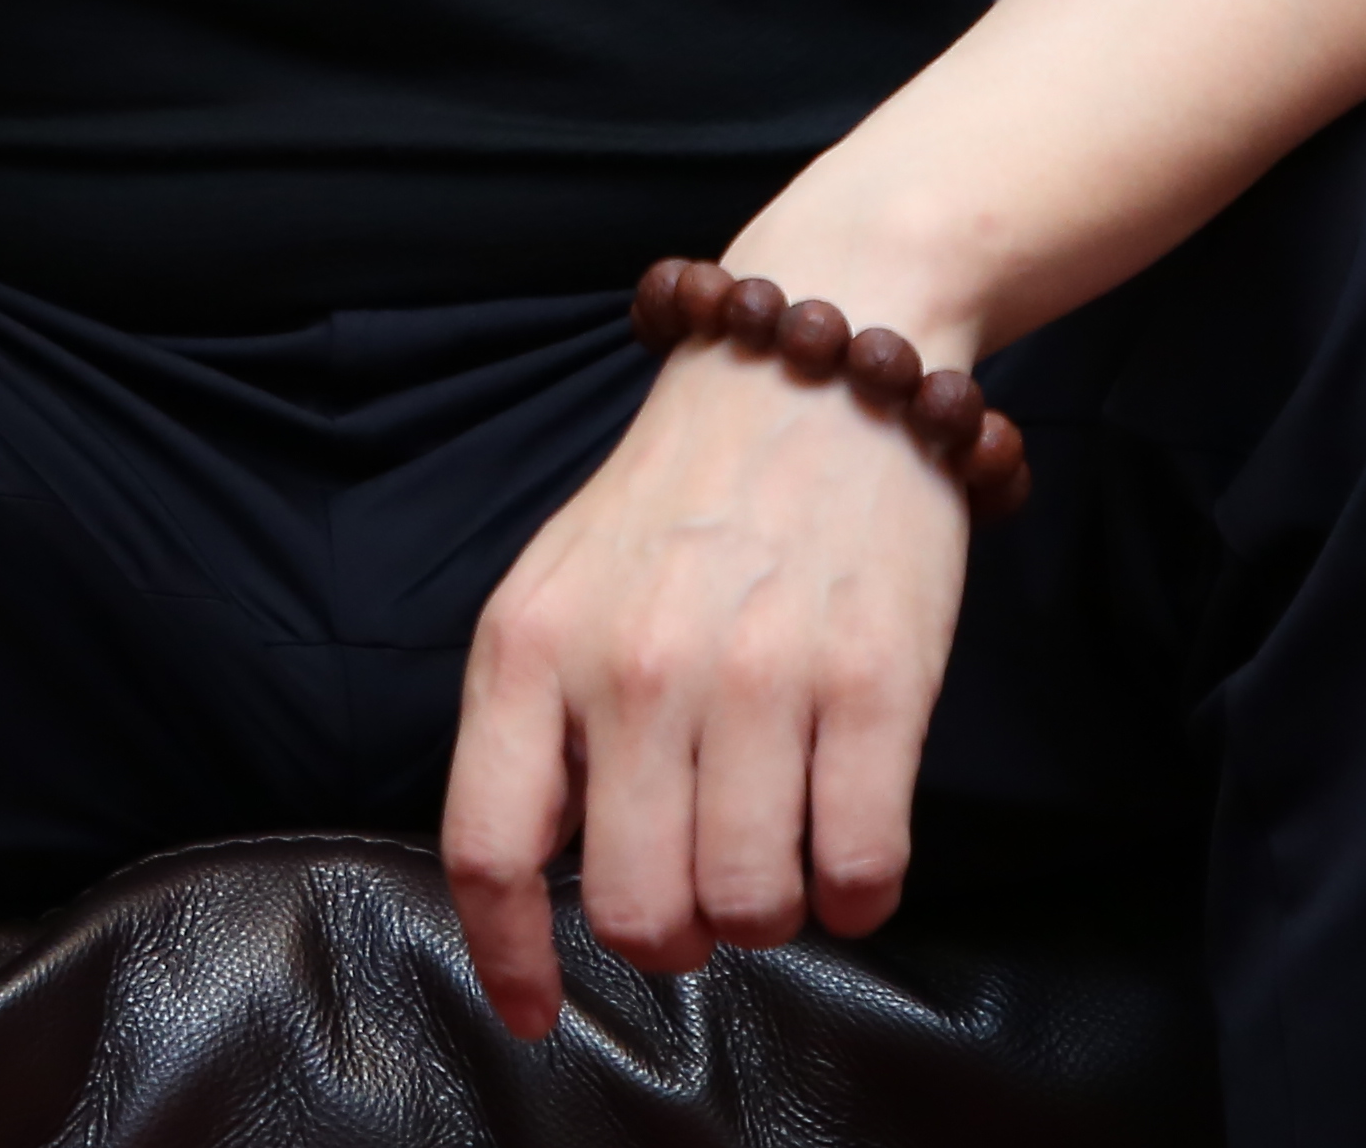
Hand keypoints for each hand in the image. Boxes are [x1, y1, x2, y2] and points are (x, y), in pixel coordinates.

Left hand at [437, 335, 973, 1035]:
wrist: (821, 353)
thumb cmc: (688, 494)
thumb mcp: (560, 585)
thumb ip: (537, 723)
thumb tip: (537, 875)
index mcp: (532, 645)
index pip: (488, 849)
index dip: (509, 957)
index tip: (537, 1011)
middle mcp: (634, 665)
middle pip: (637, 911)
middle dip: (674, 935)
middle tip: (701, 892)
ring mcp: (759, 674)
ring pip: (752, 907)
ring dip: (771, 910)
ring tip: (781, 847)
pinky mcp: (877, 678)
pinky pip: (863, 868)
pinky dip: (858, 891)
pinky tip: (850, 841)